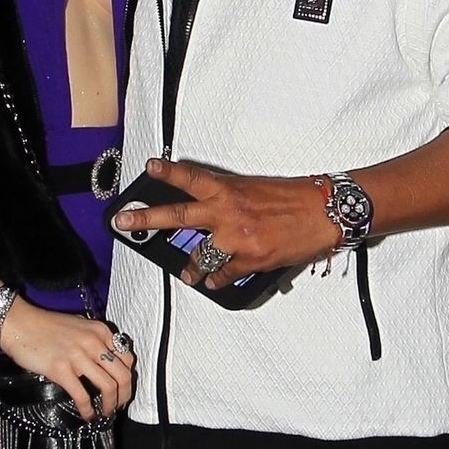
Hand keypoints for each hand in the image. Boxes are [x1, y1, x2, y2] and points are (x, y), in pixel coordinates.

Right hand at [0, 297, 135, 417]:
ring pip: (108, 387)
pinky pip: (82, 395)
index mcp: (101, 331)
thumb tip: (105, 362)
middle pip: (122, 375)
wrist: (18, 323)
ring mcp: (78, 356)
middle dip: (124, 395)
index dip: (128, 379)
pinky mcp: (61, 369)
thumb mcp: (78, 326)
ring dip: (110, 405)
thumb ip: (94, 340)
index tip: (123, 390)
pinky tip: (87, 415)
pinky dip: (88, 409)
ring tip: (105, 412)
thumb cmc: (44, 325)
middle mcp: (94, 342)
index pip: (127, 359)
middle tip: (118, 406)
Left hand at [113, 158, 336, 291]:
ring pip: (199, 255)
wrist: (325, 212)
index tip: (149, 166)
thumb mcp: (256, 188)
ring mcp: (236, 237)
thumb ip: (230, 198)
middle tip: (124, 221)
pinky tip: (214, 282)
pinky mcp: (249, 258)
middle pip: (177, 215)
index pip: (191, 177)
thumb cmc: (295, 198)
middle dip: (146, 219)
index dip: (168, 171)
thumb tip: (212, 209)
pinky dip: (217, 280)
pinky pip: (223, 274)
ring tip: (187, 273)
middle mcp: (227, 211)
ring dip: (192, 267)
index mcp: (229, 189)